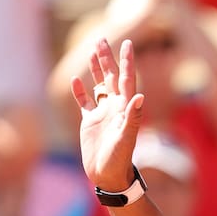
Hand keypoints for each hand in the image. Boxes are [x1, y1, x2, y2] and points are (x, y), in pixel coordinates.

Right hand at [70, 39, 145, 193]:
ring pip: (99, 86)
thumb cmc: (120, 160)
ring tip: (91, 50)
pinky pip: (85, 102)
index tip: (127, 43)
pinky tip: (77, 80)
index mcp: (125, 109)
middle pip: (112, 77)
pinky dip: (81, 91)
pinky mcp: (90, 122)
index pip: (128, 80)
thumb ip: (133, 117)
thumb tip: (139, 96)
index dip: (127, 62)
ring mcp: (102, 114)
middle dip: (107, 59)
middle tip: (101, 39)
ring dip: (96, 69)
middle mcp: (115, 108)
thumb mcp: (126, 138)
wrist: (108, 176)